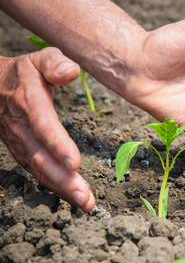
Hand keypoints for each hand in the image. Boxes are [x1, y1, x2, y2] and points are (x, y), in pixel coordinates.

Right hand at [0, 48, 94, 210]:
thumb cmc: (23, 73)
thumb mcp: (38, 59)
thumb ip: (54, 62)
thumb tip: (70, 71)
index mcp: (29, 102)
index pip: (44, 126)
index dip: (58, 144)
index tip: (74, 162)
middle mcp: (22, 128)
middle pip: (43, 157)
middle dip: (64, 180)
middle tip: (85, 197)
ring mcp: (21, 144)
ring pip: (40, 171)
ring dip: (63, 189)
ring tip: (85, 203)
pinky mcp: (23, 154)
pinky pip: (39, 173)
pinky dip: (56, 188)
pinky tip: (73, 198)